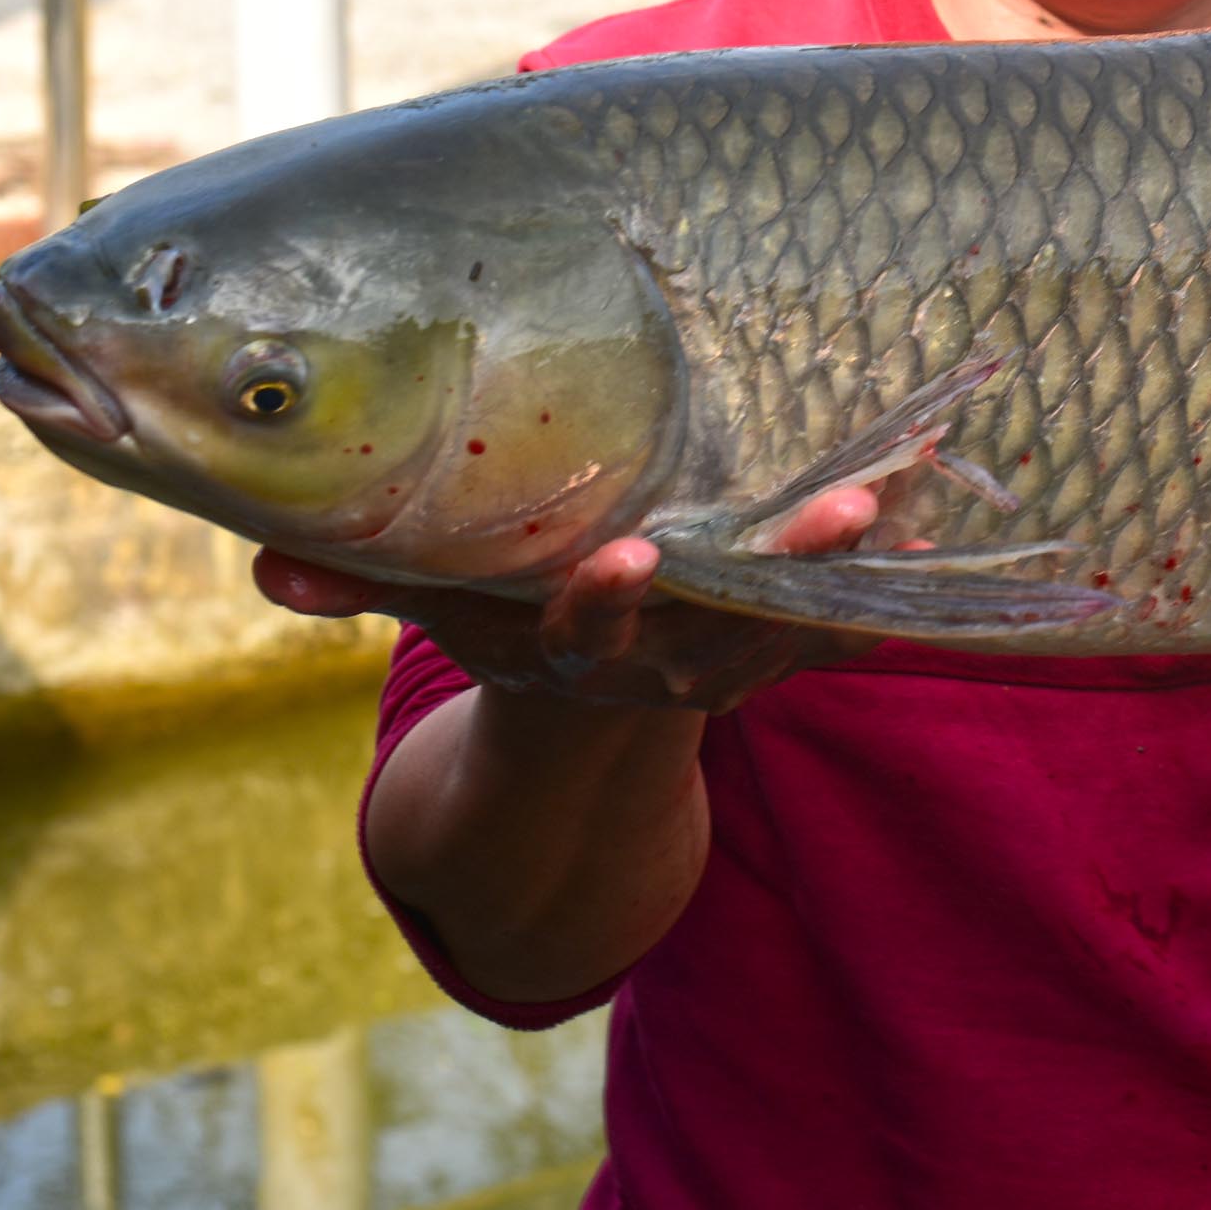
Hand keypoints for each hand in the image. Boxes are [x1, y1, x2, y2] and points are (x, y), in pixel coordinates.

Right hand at [255, 484, 885, 711]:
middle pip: (730, 619)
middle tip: (843, 512)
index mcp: (575, 647)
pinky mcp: (786, 650)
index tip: (625, 554)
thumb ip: (361, 580)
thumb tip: (267, 563)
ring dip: (858, 563)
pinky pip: (847, 617)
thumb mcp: (434, 606)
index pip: (589, 628)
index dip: (606, 599)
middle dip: (786, 571)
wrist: (587, 715)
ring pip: (805, 617)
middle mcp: (664, 662)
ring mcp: (735, 660)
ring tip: (910, 495)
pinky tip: (943, 518)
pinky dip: (896, 577)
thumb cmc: (503, 617)